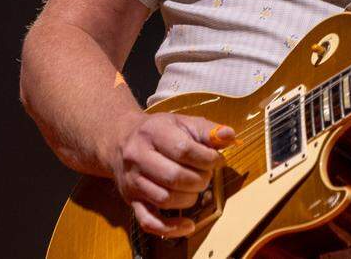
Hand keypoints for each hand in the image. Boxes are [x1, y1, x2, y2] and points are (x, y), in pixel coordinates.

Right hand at [110, 112, 234, 237]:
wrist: (121, 140)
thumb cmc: (159, 131)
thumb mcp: (182, 122)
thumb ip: (207, 130)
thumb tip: (229, 136)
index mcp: (153, 133)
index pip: (183, 150)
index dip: (207, 158)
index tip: (217, 160)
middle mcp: (138, 157)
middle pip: (175, 177)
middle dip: (200, 179)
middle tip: (206, 175)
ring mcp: (132, 181)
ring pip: (165, 199)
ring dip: (190, 198)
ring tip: (196, 187)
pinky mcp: (131, 201)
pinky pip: (149, 221)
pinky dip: (170, 228)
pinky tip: (188, 225)